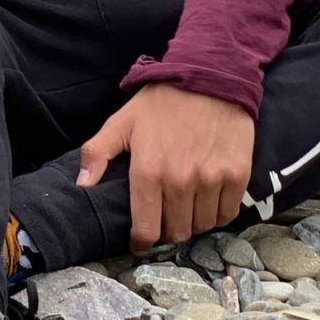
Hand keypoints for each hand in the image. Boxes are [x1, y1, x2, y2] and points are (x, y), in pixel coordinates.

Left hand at [78, 83, 254, 251]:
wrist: (209, 79)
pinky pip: (227, 214)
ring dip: (192, 223)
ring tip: (185, 207)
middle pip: (176, 232)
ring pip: (202, 226)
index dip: (141, 241)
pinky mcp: (237, 176)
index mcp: (148, 172)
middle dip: (167, 230)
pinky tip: (207, 201)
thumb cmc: (161, 102)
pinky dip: (216, 214)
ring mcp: (212, 181)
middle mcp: (181, 182)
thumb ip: (97, 154)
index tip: (140, 240)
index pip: (146, 230)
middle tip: (164, 217)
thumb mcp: (121, 122)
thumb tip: (82, 185)